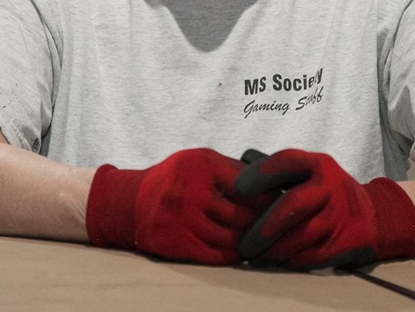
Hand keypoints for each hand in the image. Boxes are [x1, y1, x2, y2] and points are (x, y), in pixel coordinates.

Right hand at [85, 148, 270, 264]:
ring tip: (262, 240)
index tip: (282, 204)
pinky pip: (217, 255)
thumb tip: (275, 183)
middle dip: (263, 223)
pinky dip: (233, 255)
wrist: (132, 202)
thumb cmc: (176, 178)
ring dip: (250, 241)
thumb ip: (233, 169)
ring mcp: (183, 219)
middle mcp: (192, 191)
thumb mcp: (201, 160)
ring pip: (232, 238)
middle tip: (277, 227)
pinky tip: (241, 251)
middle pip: (243, 215)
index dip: (269, 197)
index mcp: (202, 165)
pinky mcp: (177, 242)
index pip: (248, 186)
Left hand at [233, 148, 414, 269]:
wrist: (372, 215)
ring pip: (301, 236)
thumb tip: (237, 162)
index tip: (238, 188)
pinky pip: (311, 255)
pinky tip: (277, 260)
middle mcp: (330, 187)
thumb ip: (275, 168)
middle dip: (264, 226)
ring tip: (255, 254)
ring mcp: (339, 216)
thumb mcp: (308, 170)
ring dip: (274, 249)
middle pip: (292, 205)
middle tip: (243, 242)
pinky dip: (291, 260)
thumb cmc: (326, 191)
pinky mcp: (344, 242)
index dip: (261, 173)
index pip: (287, 162)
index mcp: (318, 164)